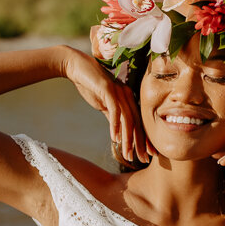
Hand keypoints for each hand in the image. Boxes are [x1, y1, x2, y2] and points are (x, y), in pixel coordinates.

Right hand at [63, 48, 155, 163]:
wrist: (77, 67)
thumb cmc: (90, 85)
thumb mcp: (103, 105)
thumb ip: (112, 117)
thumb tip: (118, 133)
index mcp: (128, 99)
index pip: (139, 122)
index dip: (144, 139)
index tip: (148, 155)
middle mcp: (127, 95)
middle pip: (137, 123)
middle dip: (141, 143)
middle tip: (144, 159)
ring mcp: (119, 91)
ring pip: (128, 119)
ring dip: (128, 139)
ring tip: (128, 154)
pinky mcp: (108, 89)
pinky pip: (115, 110)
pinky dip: (116, 125)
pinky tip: (115, 138)